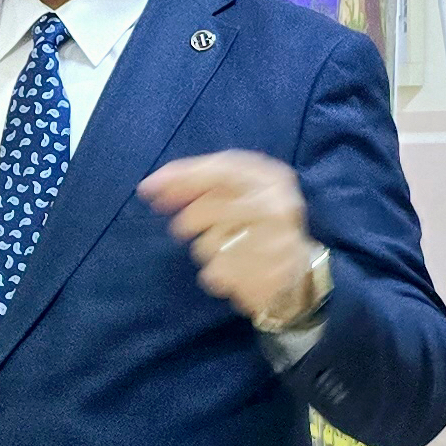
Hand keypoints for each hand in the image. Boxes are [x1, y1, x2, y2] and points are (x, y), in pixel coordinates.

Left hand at [138, 150, 322, 324]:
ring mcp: (273, 242)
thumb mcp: (241, 192)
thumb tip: (151, 187)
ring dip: (206, 249)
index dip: (180, 177)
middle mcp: (277, 206)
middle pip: (206, 209)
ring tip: (228, 249)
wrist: (297, 277)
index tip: (148, 189)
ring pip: (207, 244)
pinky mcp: (264, 276)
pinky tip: (234, 269)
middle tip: (185, 229)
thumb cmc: (259, 226)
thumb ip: (203, 183)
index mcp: (273, 178)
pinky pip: (214, 272)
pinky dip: (216, 273)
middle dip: (188, 221)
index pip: (220, 168)